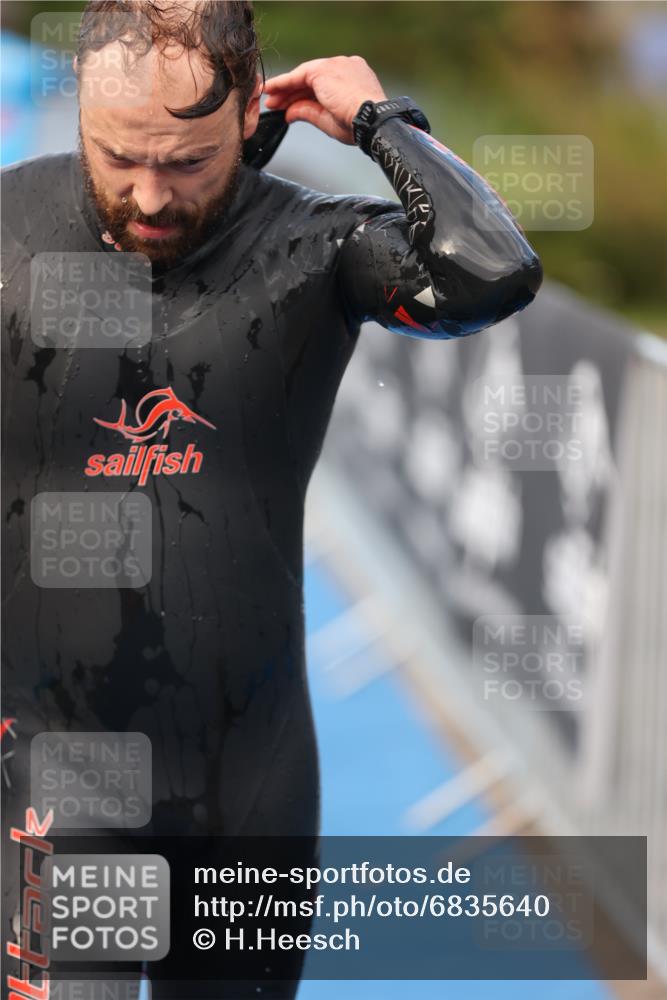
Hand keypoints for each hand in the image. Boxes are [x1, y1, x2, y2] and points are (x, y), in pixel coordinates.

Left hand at [263, 56, 386, 143]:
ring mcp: (334, 64)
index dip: (304, 96)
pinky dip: (283, 83)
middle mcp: (344, 65)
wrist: (370, 119)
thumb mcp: (329, 120)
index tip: (291, 106)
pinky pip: (297, 75)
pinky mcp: (323, 69)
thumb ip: (308, 112)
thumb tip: (289, 114)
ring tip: (270, 101)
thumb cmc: (358, 124)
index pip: (323, 86)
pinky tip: (271, 89)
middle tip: (275, 105)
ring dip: (285, 90)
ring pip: (303, 77)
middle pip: (311, 80)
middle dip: (292, 94)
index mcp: (353, 76)